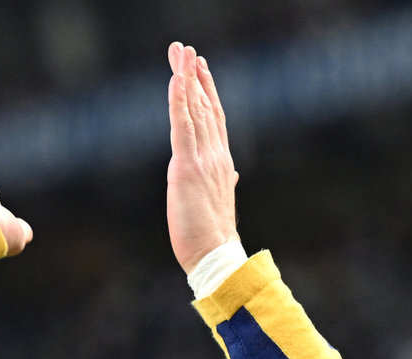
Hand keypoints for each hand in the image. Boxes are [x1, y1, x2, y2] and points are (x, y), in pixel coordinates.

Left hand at [165, 42, 237, 273]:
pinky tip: (177, 80)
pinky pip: (183, 127)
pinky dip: (179, 101)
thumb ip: (226, 183)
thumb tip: (234, 175)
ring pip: (195, 110)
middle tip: (186, 50)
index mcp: (222, 163)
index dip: (207, 91)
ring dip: (186, 78)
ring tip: (181, 53)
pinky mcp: (188, 167)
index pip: (214, 119)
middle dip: (194, 76)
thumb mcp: (220, 203)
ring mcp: (204, 159)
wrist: (216, 255)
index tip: (200, 70)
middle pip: (204, 106)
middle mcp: (216, 155)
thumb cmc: (214, 236)